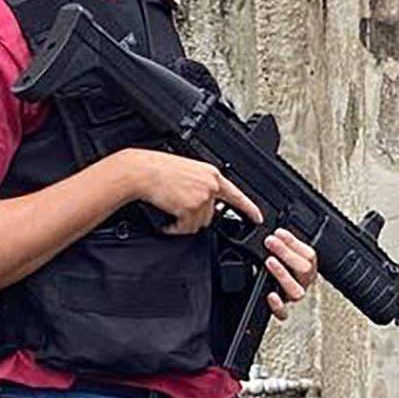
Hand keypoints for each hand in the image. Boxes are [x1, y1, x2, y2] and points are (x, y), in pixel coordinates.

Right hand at [120, 149, 259, 234]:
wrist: (140, 171)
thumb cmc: (157, 170)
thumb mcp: (188, 171)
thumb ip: (203, 185)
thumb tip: (208, 202)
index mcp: (212, 175)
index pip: (237, 195)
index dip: (250, 209)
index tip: (258, 219)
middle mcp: (210, 186)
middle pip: (211, 215)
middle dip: (195, 217)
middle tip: (178, 208)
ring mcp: (202, 198)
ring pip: (199, 223)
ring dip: (184, 223)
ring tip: (171, 210)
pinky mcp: (190, 208)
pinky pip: (186, 228)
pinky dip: (175, 227)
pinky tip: (167, 219)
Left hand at [262, 229, 316, 319]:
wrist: (263, 294)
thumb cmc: (278, 270)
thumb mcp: (282, 255)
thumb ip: (282, 245)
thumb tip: (275, 233)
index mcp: (306, 269)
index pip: (309, 255)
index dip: (293, 242)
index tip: (278, 233)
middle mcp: (302, 283)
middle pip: (305, 270)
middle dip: (286, 253)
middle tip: (270, 242)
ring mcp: (292, 297)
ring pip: (297, 291)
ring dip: (284, 274)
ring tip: (270, 261)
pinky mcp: (281, 311)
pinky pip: (283, 314)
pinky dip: (278, 305)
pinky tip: (270, 295)